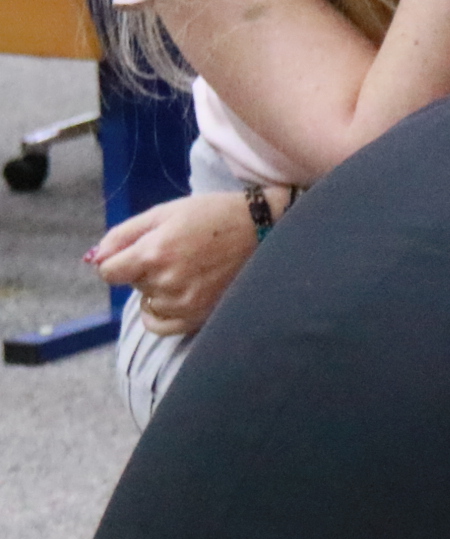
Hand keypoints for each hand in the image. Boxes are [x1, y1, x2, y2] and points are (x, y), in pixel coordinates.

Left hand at [87, 190, 262, 335]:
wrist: (264, 230)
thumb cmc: (212, 214)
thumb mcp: (164, 213)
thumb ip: (123, 234)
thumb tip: (96, 258)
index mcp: (153, 253)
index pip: (108, 272)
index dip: (117, 261)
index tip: (134, 253)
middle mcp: (166, 282)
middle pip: (132, 284)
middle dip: (144, 270)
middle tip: (174, 254)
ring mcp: (184, 303)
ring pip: (148, 301)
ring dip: (157, 289)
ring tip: (186, 270)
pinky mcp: (199, 316)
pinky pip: (160, 325)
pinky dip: (160, 312)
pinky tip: (174, 297)